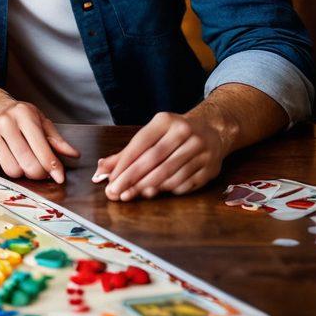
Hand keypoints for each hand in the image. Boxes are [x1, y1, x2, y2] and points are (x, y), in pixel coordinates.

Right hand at [0, 98, 79, 183]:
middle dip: (37, 173)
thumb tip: (74, 154)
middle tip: (38, 171)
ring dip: (19, 172)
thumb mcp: (40, 121)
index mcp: (24, 114)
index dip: (53, 167)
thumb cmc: (19, 118)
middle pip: (27, 164)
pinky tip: (2, 159)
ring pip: (11, 170)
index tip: (59, 178)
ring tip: (20, 162)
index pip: (42, 148)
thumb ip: (56, 139)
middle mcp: (5, 122)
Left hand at [98, 109, 230, 201]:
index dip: (124, 163)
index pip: (140, 143)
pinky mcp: (210, 167)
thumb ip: (126, 153)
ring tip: (132, 195)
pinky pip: (185, 183)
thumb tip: (102, 169)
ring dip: (148, 187)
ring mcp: (200, 150)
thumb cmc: (173, 135)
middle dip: (132, 178)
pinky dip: (168, 190)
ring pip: (169, 173)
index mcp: (165, 121)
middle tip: (117, 192)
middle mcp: (184, 132)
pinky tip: (156, 192)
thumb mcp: (151, 135)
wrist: (213, 130)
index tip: (111, 180)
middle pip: (153, 159)